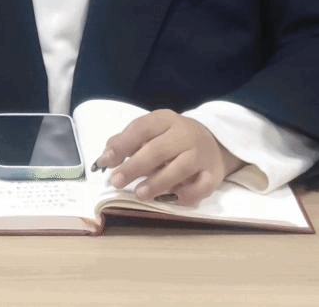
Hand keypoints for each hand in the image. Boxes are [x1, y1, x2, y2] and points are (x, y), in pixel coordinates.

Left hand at [94, 110, 243, 205]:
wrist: (214, 143)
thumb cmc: (172, 140)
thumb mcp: (151, 132)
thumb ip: (127, 142)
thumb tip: (104, 159)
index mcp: (165, 119)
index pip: (142, 128)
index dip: (123, 144)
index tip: (106, 161)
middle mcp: (185, 133)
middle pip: (159, 149)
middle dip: (135, 166)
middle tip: (117, 181)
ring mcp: (201, 154)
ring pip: (181, 167)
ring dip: (158, 182)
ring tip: (139, 193)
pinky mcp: (214, 174)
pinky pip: (201, 186)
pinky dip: (186, 194)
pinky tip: (172, 198)